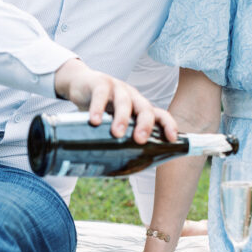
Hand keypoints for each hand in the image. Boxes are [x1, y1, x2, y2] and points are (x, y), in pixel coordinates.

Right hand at [54, 59, 177, 142]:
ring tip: (117, 133)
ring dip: (122, 118)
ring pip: (124, 101)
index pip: (160, 114)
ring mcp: (117, 88)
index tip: (172, 139)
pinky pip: (100, 95)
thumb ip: (120, 137)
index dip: (168, 125)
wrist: (79, 83)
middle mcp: (132, 97)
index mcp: (139, 107)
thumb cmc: (102, 107)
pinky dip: (98, 107)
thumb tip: (122, 168)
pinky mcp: (99, 83)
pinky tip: (94, 121)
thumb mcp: (114, 120)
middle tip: (140, 140)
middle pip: (145, 108)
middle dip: (145, 124)